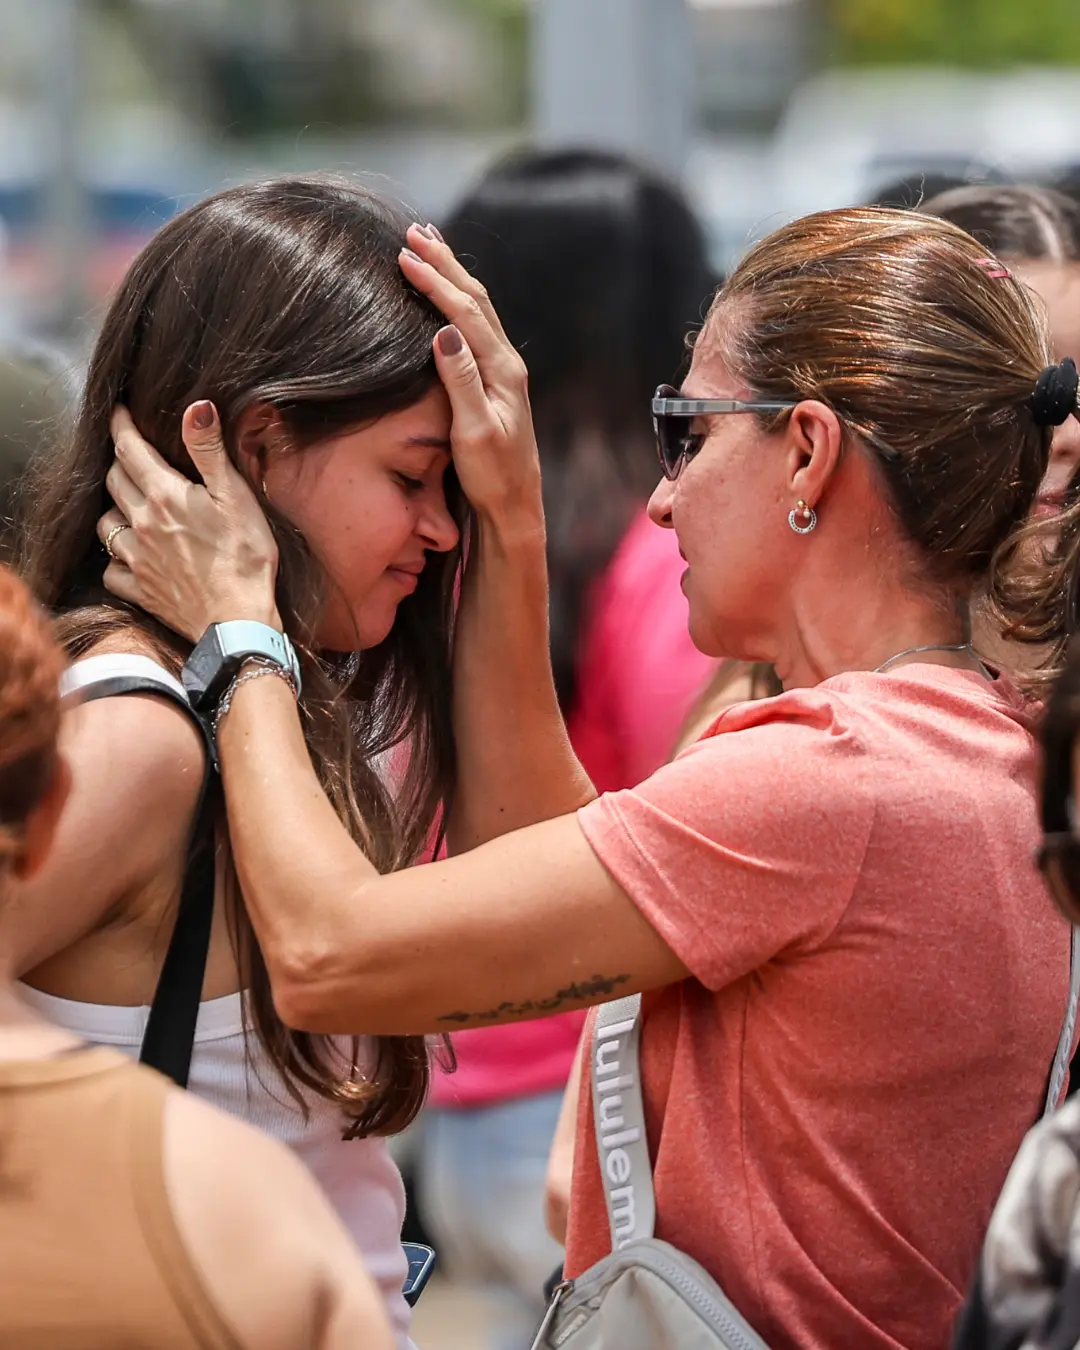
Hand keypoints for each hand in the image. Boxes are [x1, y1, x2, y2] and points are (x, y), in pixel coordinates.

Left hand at [99, 403, 280, 640]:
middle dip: (120, 463)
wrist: (237, 619)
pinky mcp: (139, 589)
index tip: (118, 411)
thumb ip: (210, 452)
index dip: (121, 425)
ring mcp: (136, 559)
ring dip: (115, 509)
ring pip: (105, 523)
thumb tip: (196, 408)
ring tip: (130, 506)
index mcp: (165, 496)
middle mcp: (141, 524)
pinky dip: (115, 558)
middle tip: (134, 457)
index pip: (129, 449)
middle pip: (114, 481)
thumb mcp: (236, 497)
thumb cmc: (245, 558)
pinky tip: (130, 555)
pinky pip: (110, 568)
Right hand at [399, 224, 542, 525]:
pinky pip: (476, 326)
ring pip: (478, 308)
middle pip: (476, 299)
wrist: (515, 507)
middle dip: (444, 263)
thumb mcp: (473, 433)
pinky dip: (458, 300)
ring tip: (430, 245)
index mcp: (502, 371)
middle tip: (414, 231)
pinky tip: (447, 294)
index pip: (465, 313)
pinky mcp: (497, 382)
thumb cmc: (492, 476)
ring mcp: (504, 372)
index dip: (435, 283)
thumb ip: (461, 381)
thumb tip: (444, 332)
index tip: (404, 256)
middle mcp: (507, 364)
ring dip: (453, 274)